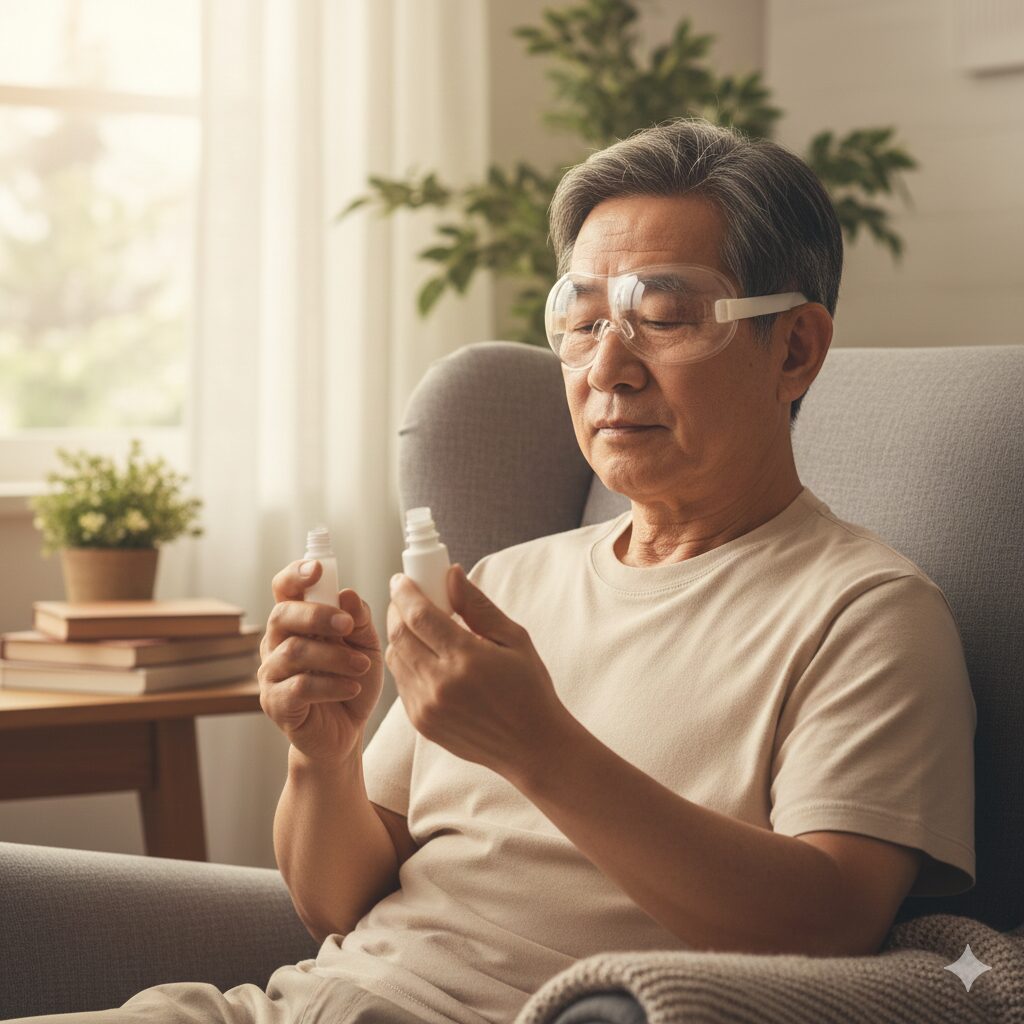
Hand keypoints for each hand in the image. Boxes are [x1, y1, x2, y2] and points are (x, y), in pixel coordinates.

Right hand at [259, 559, 384, 764]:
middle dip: (317, 615)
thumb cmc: (352, 679)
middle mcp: (277, 642)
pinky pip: (298, 687)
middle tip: (348, 626)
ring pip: (294, 651)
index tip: (318, 569)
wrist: (348, 731)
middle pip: (282, 614)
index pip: (284, 588)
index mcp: (298, 621)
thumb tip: (347, 594)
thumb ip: (358, 619)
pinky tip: (352, 688)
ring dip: (334, 656)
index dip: (295, 574)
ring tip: (361, 666)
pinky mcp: (276, 703)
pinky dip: (331, 685)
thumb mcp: (366, 644)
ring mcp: (272, 673)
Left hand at [385, 564, 568, 782]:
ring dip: (400, 635)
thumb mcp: (514, 639)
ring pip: (396, 658)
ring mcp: (427, 707)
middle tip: (407, 597)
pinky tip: (426, 656)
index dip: (405, 592)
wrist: (532, 746)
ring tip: (418, 626)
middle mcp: (440, 685)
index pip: (419, 615)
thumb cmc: (529, 688)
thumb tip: (451, 573)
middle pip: (400, 635)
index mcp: (467, 659)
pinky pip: (401, 682)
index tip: (402, 579)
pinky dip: (407, 662)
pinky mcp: (421, 723)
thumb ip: (477, 606)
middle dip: (397, 609)